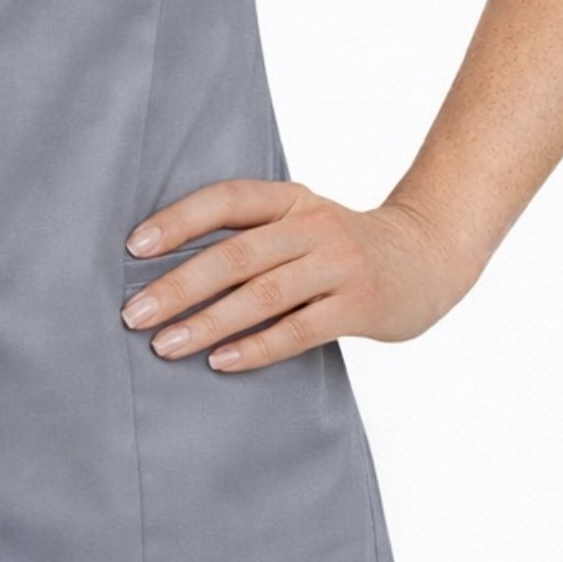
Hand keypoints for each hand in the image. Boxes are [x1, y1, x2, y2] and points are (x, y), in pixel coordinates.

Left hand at [119, 179, 479, 371]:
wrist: (428, 257)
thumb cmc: (342, 246)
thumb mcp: (302, 222)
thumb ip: (252, 235)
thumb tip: (167, 266)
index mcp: (291, 199)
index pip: (227, 200)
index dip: (179, 220)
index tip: (134, 247)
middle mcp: (313, 227)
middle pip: (236, 255)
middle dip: (179, 285)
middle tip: (134, 314)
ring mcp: (339, 266)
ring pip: (263, 295)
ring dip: (208, 322)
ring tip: (165, 345)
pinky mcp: (359, 306)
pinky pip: (299, 330)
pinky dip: (257, 347)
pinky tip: (221, 362)